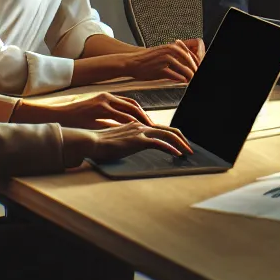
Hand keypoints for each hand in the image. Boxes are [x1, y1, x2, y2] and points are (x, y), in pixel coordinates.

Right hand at [17, 90, 152, 127]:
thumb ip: (105, 120)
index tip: (148, 123)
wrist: (57, 115)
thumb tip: (115, 128)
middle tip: (154, 128)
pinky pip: (120, 116)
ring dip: (141, 121)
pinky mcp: (100, 108)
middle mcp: (107, 97)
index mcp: (106, 98)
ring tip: (149, 131)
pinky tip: (137, 131)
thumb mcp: (93, 117)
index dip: (140, 113)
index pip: (129, 104)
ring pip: (129, 110)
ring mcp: (104, 102)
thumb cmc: (73, 119)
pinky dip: (130, 124)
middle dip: (144, 117)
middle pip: (133, 106)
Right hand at [61, 121, 191, 167]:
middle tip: (189, 149)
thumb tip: (130, 147)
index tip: (179, 145)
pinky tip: (177, 154)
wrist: (90, 141)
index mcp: (137, 125)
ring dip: (180, 144)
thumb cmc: (100, 144)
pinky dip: (171, 148)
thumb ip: (127, 142)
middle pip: (168, 129)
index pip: (160, 129)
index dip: (172, 136)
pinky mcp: (138, 140)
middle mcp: (141, 126)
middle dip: (182, 139)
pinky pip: (160, 144)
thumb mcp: (117, 142)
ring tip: (187, 152)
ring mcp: (140, 132)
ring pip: (168, 134)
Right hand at [107, 40, 201, 83]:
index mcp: (171, 47)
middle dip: (194, 69)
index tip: (197, 68)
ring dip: (189, 75)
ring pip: (184, 69)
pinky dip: (180, 79)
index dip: (195, 62)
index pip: (189, 54)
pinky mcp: (160, 69)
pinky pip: (175, 75)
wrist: (132, 62)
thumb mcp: (162, 53)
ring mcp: (165, 60)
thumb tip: (185, 62)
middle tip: (197, 75)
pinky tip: (183, 81)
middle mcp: (169, 51)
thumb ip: (174, 56)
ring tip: (191, 80)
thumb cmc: (146, 60)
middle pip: (189, 61)